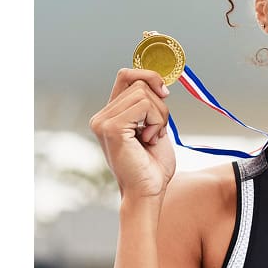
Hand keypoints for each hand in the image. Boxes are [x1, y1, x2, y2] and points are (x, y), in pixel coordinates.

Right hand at [89, 68, 175, 199]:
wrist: (148, 192)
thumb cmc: (152, 165)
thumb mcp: (154, 127)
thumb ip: (150, 105)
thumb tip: (159, 81)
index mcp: (110, 114)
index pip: (126, 75)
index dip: (148, 77)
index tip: (165, 93)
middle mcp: (101, 116)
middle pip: (140, 83)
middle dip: (160, 105)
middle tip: (157, 131)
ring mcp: (103, 121)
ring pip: (144, 93)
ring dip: (159, 115)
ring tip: (152, 138)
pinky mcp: (111, 128)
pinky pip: (144, 105)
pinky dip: (156, 120)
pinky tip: (150, 139)